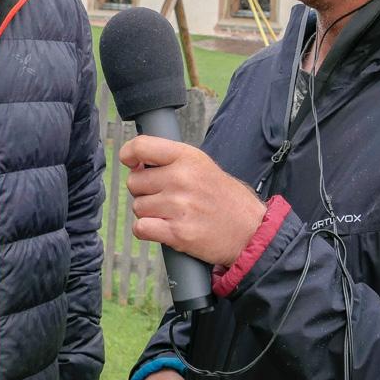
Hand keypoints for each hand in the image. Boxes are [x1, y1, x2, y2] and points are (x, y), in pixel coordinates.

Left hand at [120, 136, 265, 266]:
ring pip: (138, 207)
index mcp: (187, 157)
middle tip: (164, 197)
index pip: (141, 146)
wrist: (250, 230)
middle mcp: (181, 178)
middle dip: (144, 191)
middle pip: (134, 182)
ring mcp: (179, 206)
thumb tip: (136, 164)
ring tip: (171, 214)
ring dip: (148, 213)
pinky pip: (141, 228)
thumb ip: (172, 161)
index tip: (131, 163)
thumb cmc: (226, 198)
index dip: (129, 155)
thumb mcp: (203, 165)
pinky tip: (163, 228)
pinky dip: (147, 230)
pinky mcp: (177, 233)